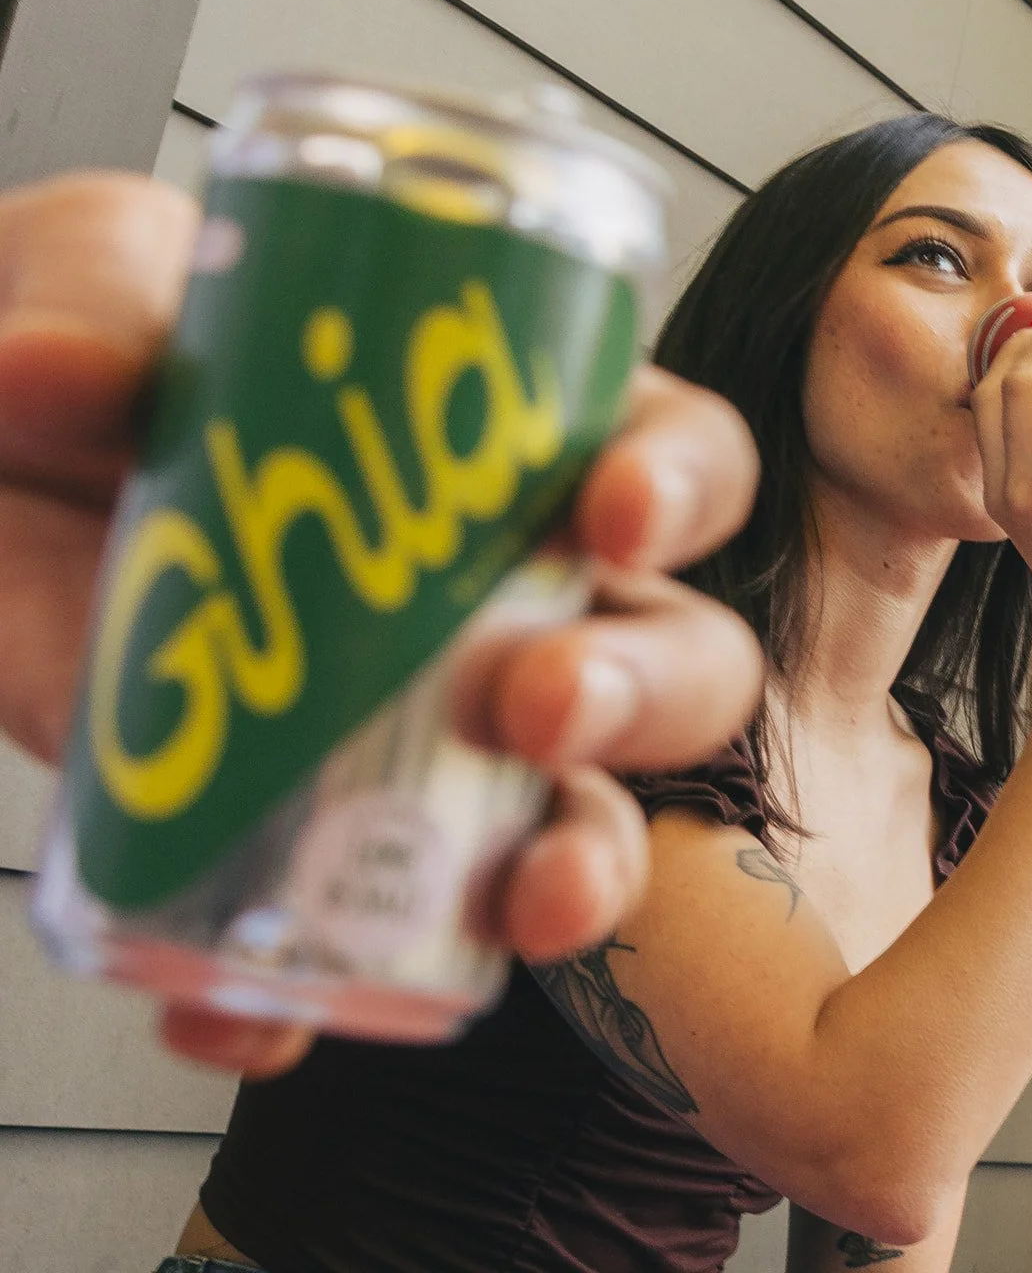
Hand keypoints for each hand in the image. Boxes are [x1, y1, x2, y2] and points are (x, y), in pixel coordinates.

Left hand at [0, 172, 762, 1074]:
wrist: (11, 480)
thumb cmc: (128, 359)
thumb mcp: (122, 304)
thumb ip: (95, 322)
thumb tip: (45, 367)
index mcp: (521, 446)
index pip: (672, 464)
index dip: (679, 490)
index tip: (614, 511)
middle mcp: (516, 601)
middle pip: (671, 662)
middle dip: (639, 693)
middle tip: (540, 703)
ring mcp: (432, 734)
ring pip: (578, 816)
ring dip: (577, 867)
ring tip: (519, 895)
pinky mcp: (311, 831)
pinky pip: (366, 944)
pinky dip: (324, 997)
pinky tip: (259, 1012)